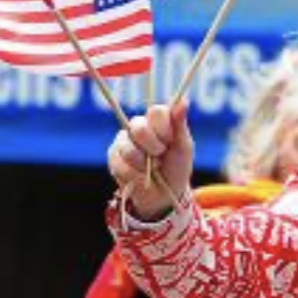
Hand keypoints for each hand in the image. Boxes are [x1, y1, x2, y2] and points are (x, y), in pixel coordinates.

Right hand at [107, 101, 193, 219]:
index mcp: (157, 121)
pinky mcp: (113, 156)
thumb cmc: (176, 168)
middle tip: (161, 156)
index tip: (170, 141)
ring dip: (144, 164)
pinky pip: (120, 163)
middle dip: (153, 147)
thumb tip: (184, 101)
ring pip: (128, 148)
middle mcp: (138, 127)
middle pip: (138, 126)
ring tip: (152, 168)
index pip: (156, 112)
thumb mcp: (183, 148)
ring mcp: (123, 141)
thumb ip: (180, 124)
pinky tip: (140, 176)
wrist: (163, 196)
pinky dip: (134, 174)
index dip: (163, 129)